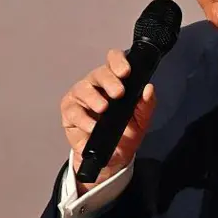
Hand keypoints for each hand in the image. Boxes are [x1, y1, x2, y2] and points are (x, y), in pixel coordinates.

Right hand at [60, 49, 156, 194]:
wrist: (114, 157)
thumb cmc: (126, 132)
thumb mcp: (141, 120)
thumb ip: (147, 104)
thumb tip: (148, 89)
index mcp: (115, 80)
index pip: (114, 60)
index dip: (118, 61)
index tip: (125, 71)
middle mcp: (96, 85)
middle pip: (99, 73)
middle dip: (109, 81)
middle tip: (119, 93)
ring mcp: (81, 97)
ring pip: (83, 88)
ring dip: (94, 98)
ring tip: (103, 109)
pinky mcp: (70, 111)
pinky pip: (73, 111)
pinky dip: (83, 119)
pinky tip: (92, 126)